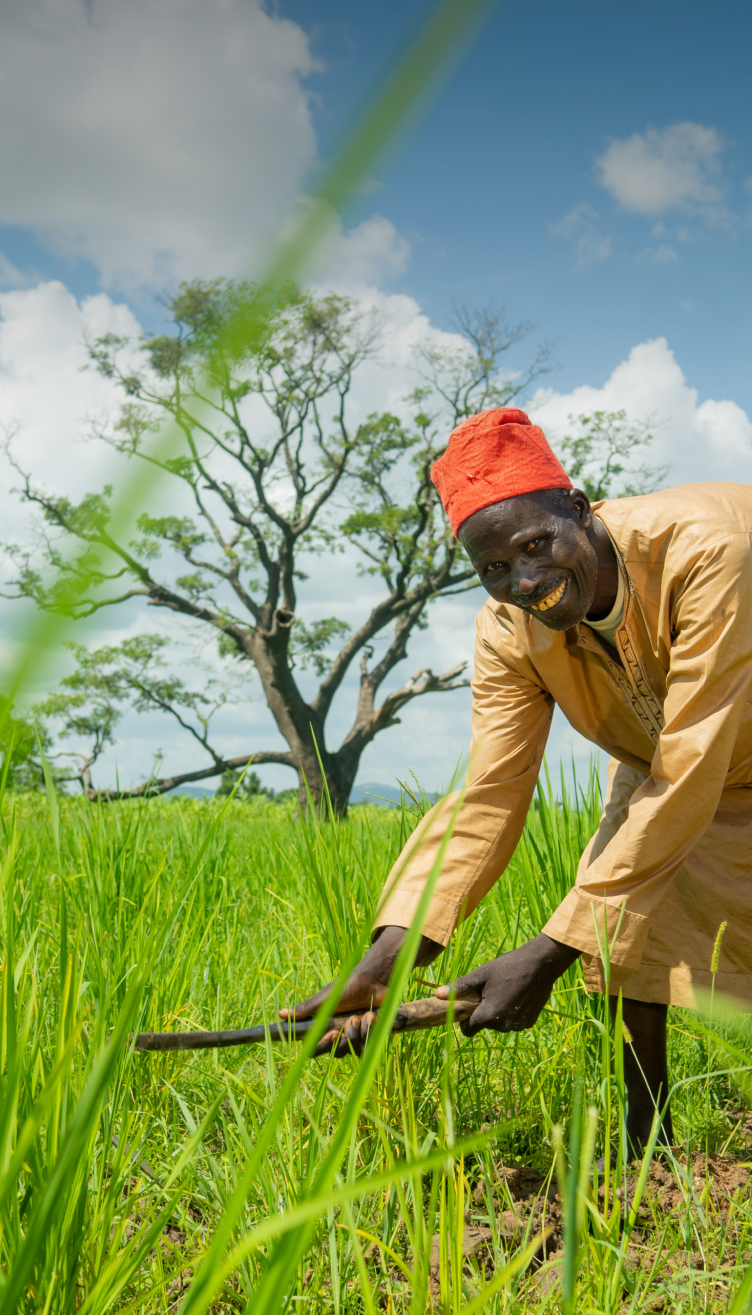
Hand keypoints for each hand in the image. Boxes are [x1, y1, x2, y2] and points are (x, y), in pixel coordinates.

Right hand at [280, 925, 442, 1057]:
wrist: (374, 981)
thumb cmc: (348, 986)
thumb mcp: (326, 998)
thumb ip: (307, 1009)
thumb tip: (280, 1014)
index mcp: (323, 1026)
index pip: (315, 1048)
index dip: (322, 1046)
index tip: (332, 1034)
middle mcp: (337, 1034)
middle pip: (335, 1052)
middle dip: (344, 1040)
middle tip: (349, 1021)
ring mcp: (352, 1036)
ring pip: (352, 1050)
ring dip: (357, 1033)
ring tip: (360, 1015)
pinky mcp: (367, 1036)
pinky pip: (366, 1046)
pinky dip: (369, 1032)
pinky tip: (371, 1017)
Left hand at [435, 933, 578, 1036]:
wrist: (541, 964)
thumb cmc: (509, 966)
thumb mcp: (482, 973)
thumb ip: (460, 986)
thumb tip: (437, 995)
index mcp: (489, 1015)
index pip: (469, 1030)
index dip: (465, 1019)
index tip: (469, 1006)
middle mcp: (504, 1026)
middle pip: (485, 1025)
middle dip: (483, 1011)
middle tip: (489, 991)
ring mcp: (519, 1025)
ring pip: (500, 1023)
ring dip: (498, 1012)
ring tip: (504, 990)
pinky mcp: (530, 1022)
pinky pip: (514, 1021)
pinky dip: (512, 1012)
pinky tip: (517, 994)